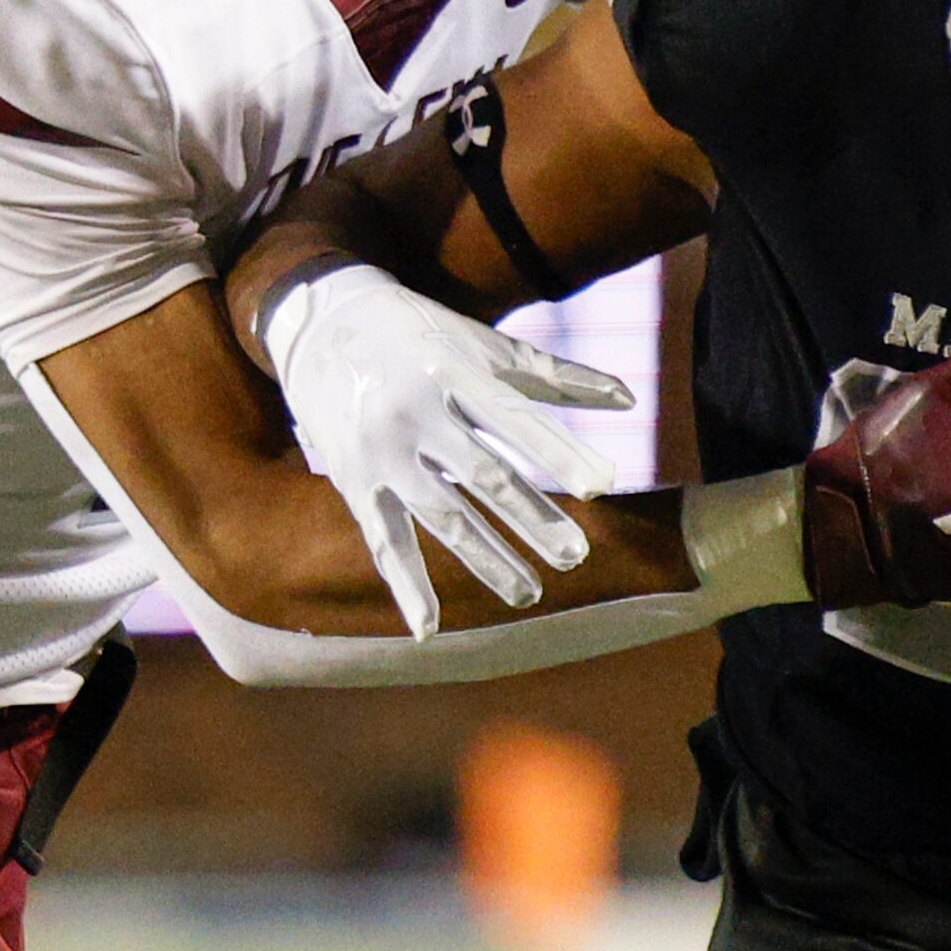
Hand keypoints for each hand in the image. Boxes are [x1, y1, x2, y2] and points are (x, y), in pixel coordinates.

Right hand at [263, 261, 633, 637]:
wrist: (320, 321)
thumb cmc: (424, 335)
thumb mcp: (485, 346)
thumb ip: (557, 377)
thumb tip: (630, 401)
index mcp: (453, 371)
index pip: (515, 418)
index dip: (558, 452)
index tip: (601, 485)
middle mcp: (415, 412)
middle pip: (482, 474)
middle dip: (531, 518)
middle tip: (575, 556)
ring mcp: (381, 451)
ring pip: (441, 516)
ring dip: (486, 560)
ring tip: (530, 595)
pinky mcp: (354, 481)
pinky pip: (383, 540)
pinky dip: (405, 586)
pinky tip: (429, 629)